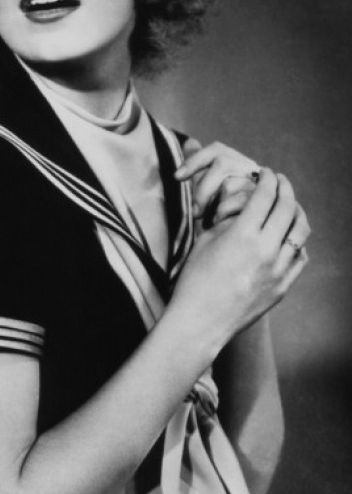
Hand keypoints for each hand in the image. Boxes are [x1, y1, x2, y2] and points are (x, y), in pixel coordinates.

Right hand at [171, 168, 309, 341]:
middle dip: (285, 188)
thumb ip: (228, 220)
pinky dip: (296, 242)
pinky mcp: (283, 286)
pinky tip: (287, 237)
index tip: (266, 172)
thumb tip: (244, 203)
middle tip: (280, 181)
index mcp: (241, 236)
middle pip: (287, 208)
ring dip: (297, 212)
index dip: (267, 179)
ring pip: (300, 231)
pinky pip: (299, 256)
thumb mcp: (204, 243)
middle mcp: (265, 250)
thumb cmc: (194, 280)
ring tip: (289, 206)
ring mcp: (278, 270)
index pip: (264, 195)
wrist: (200, 321)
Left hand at [175, 139, 259, 226]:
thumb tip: (190, 141)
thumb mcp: (204, 189)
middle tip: (195, 211)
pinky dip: (225, 212)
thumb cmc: (217, 212)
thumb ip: (198, 166)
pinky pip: (242, 200)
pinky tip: (219, 221)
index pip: (216, 150)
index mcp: (235, 162)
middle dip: (203, 188)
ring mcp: (260, 184)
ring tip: (208, 218)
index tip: (177, 177)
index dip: (195, 160)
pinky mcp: (266, 201)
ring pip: (230, 182)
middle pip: (222, 163)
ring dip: (214, 202)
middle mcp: (249, 169)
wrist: (238, 240)